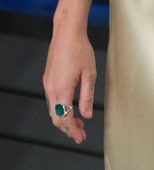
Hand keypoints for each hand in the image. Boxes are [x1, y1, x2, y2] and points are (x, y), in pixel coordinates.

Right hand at [43, 29, 96, 144]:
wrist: (67, 32)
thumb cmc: (80, 49)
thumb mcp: (89, 74)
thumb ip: (87, 96)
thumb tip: (86, 115)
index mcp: (61, 89)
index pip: (64, 118)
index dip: (72, 130)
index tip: (80, 137)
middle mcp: (51, 88)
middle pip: (56, 117)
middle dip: (68, 128)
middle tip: (81, 134)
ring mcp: (48, 83)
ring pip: (53, 109)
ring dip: (64, 118)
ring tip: (78, 122)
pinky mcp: (48, 78)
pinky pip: (52, 99)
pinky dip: (60, 108)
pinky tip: (71, 106)